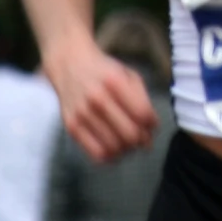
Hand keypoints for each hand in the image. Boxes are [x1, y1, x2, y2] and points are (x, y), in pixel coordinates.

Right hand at [44, 39, 158, 162]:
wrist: (69, 64)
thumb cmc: (104, 71)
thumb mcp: (128, 74)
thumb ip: (143, 99)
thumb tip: (151, 129)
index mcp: (114, 82)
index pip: (142, 114)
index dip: (152, 124)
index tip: (152, 125)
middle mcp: (97, 98)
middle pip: (130, 134)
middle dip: (143, 140)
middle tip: (143, 139)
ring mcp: (82, 114)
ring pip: (115, 147)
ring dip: (128, 150)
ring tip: (129, 143)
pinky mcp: (72, 126)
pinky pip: (97, 154)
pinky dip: (111, 157)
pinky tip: (115, 149)